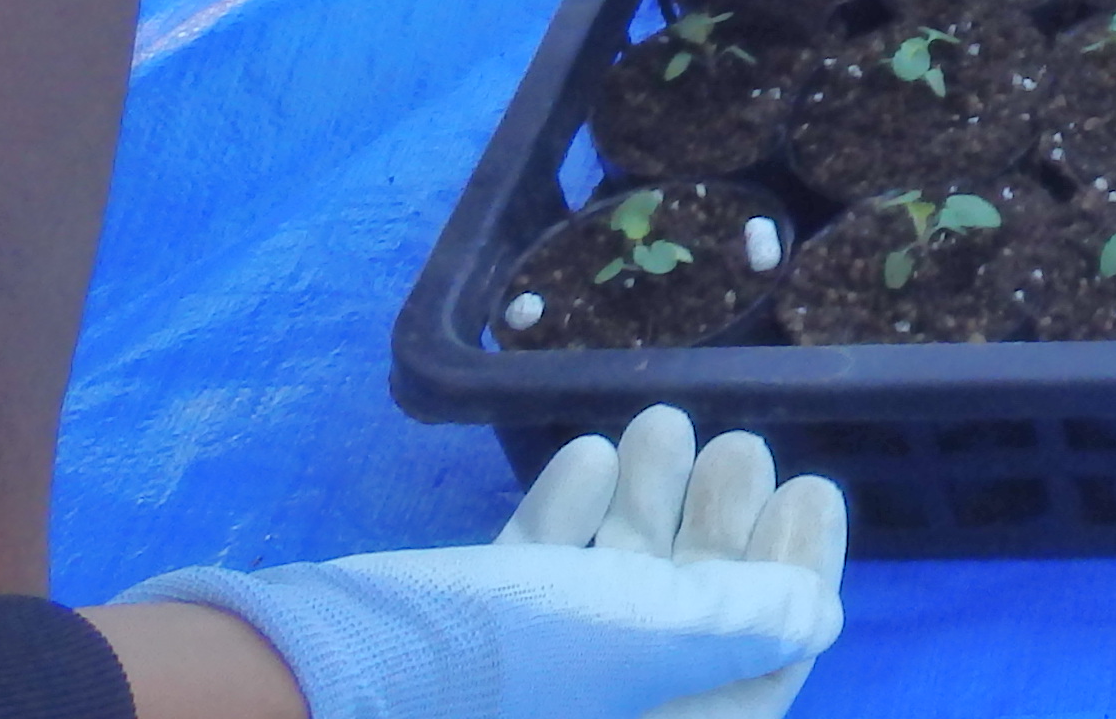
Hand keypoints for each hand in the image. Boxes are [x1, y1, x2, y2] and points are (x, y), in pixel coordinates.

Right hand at [115, 407, 843, 718]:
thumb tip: (816, 614)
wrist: (298, 698)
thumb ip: (736, 623)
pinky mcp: (455, 658)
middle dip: (712, 527)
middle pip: (682, 624)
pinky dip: (560, 525)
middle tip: (734, 444)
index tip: (811, 492)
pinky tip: (580, 456)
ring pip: (604, 595)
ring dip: (638, 505)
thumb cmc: (504, 669)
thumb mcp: (641, 633)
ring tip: (658, 423)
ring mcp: (526, 694)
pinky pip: (529, 591)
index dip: (794, 584)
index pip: (756, 674)